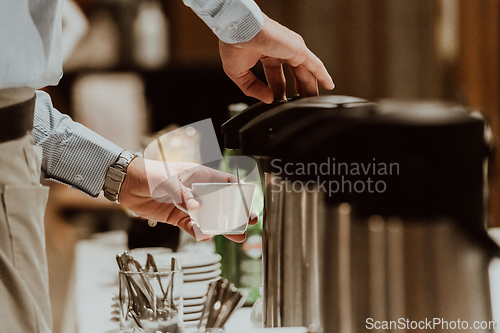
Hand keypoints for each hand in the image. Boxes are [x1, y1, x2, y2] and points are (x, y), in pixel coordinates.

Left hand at [118, 158, 257, 242]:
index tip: (250, 200)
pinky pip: (192, 227)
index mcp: (199, 176)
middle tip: (251, 222)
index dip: (239, 190)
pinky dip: (199, 232)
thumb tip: (197, 208)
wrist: (127, 183)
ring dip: (223, 227)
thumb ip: (183, 194)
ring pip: (210, 218)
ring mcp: (188, 205)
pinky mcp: (178, 217)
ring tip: (238, 236)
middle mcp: (197, 191)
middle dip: (237, 212)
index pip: (226, 181)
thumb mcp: (167, 180)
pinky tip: (208, 236)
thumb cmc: (149, 173)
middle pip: (222, 202)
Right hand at [219, 14, 334, 102]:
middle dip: (299, 91)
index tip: (279, 104)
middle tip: (303, 105)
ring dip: (311, 88)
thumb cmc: (234, 43)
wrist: (237, 30)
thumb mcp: (239, 73)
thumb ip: (253, 88)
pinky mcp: (298, 49)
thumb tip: (267, 99)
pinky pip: (315, 64)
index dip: (278, 92)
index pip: (276, 77)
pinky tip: (329, 85)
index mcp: (266, 54)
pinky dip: (323, 74)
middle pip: (295, 76)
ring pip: (306, 72)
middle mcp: (280, 51)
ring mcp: (291, 49)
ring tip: (315, 102)